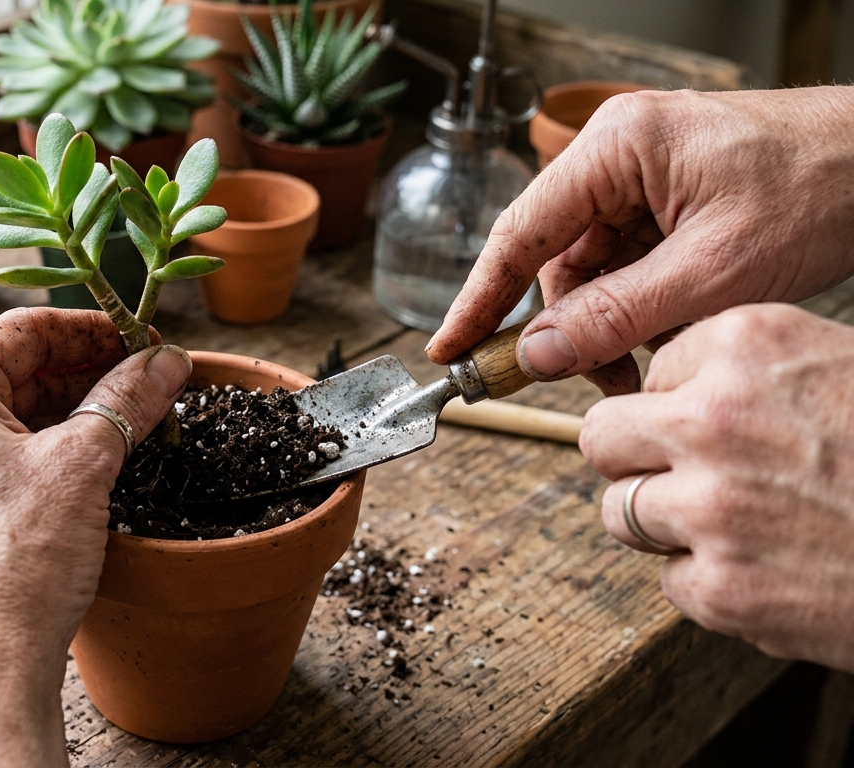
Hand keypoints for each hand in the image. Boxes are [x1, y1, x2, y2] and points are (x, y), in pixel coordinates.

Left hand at [0, 308, 191, 766]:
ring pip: (13, 419)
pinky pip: (3, 461)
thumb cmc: (12, 565)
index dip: (91, 327)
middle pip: (16, 372)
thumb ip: (128, 400)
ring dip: (77, 413)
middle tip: (152, 377)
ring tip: (139, 418)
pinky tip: (102, 461)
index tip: (144, 338)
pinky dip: (54, 451)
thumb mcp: (84, 465)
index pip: (20, 330)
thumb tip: (167, 364)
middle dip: (89, 371)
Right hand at [426, 86, 853, 394]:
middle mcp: (616, 156)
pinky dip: (645, 309)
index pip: (520, 234)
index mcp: (615, 149)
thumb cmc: (822, 188)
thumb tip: (537, 355)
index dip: (478, 300)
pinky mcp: (667, 200)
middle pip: (557, 262)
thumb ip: (617, 316)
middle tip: (597, 385)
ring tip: (658, 361)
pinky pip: (630, 266)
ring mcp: (643, 177)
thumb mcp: (713, 272)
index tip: (448, 351)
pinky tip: (676, 332)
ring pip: (594, 272)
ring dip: (616, 325)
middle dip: (575, 330)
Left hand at [581, 304, 853, 671]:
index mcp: (748, 343)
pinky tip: (775, 570)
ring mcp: (711, 507)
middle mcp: (715, 417)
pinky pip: (669, 581)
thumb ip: (747, 374)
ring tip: (745, 526)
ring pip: (621, 512)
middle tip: (692, 477)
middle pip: (603, 437)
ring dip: (667, 524)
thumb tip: (661, 394)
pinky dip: (711, 583)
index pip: (652, 371)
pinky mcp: (721, 587)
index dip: (681, 402)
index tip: (718, 424)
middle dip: (639, 459)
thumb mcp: (839, 369)